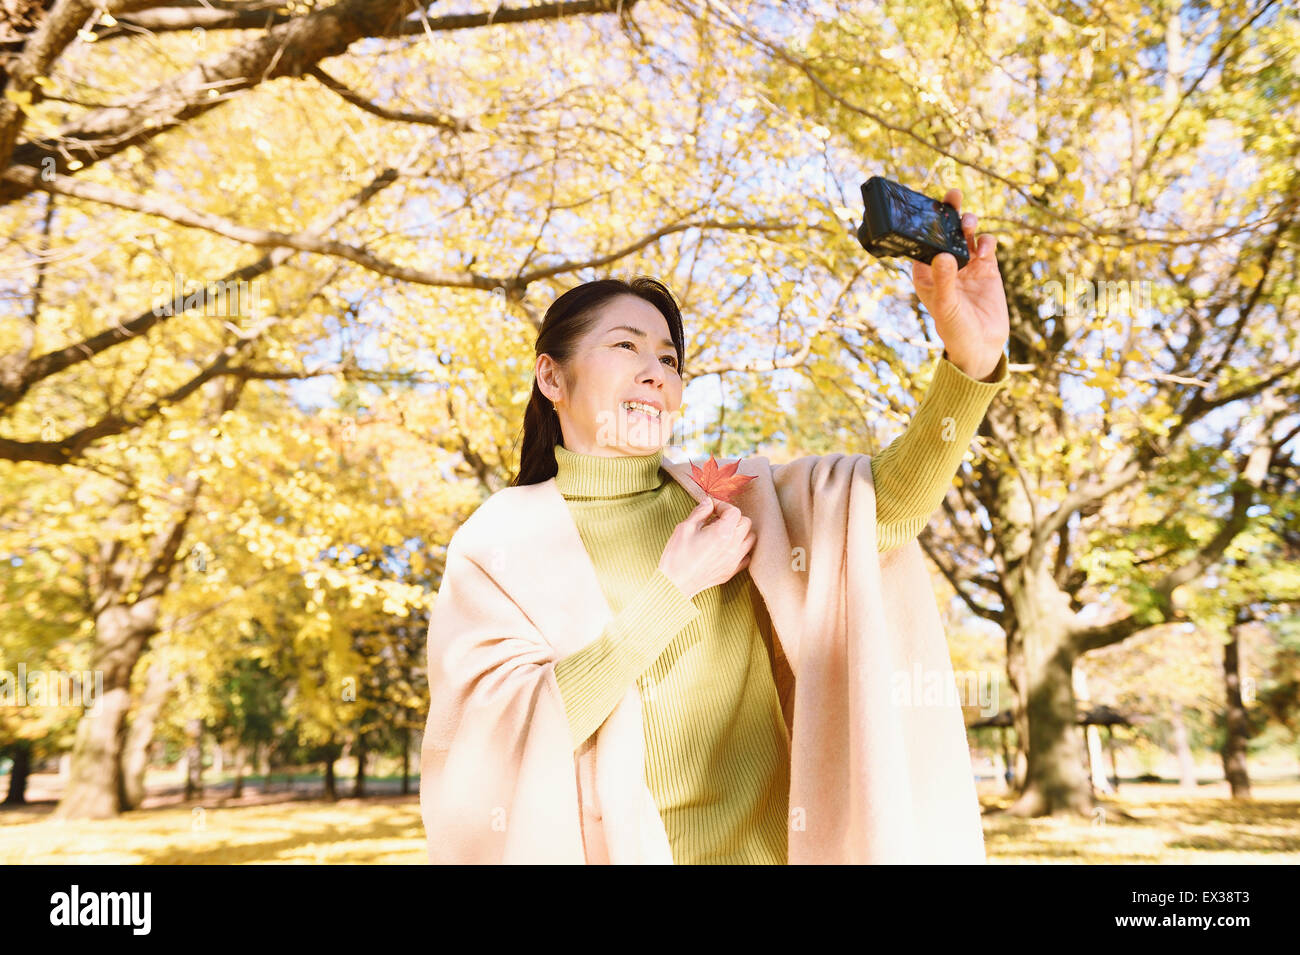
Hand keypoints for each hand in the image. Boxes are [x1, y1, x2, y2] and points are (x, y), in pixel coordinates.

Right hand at [658, 497, 755, 599]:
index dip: (723, 506)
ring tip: (724, 533)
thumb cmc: (677, 555)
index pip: (734, 511)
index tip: (712, 509)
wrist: (676, 583)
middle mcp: (733, 546)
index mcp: (722, 533)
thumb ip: (700, 512)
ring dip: (740, 532)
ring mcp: (735, 560)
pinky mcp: (732, 571)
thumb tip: (708, 502)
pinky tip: (727, 548)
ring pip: (750, 539)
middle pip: (746, 523)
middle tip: (716, 520)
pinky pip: (746, 556)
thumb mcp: (685, 527)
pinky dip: (741, 549)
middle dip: (733, 518)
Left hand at [910, 188, 1008, 381]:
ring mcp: (966, 265)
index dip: (924, 223)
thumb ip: (944, 281)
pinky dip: (987, 242)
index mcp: (926, 273)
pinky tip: (986, 249)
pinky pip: (986, 246)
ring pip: (966, 234)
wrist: (982, 346)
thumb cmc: (955, 330)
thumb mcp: (946, 306)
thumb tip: (943, 255)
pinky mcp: (986, 269)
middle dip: (948, 213)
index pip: (921, 242)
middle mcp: (944, 266)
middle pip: (944, 232)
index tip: (927, 206)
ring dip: (967, 224)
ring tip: (968, 223)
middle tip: (952, 196)